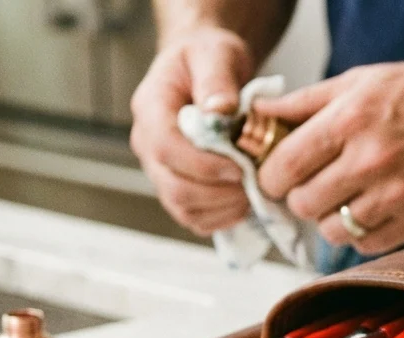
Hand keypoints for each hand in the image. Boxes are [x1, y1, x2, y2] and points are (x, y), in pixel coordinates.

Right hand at [130, 27, 252, 236]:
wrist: (204, 70)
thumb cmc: (208, 58)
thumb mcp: (215, 54)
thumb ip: (217, 79)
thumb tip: (220, 110)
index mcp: (151, 109)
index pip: (166, 148)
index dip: (203, 165)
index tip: (240, 167)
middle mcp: (148, 144)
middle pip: (173, 187)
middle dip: (219, 192)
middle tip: (255, 183)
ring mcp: (160, 169)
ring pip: (183, 207)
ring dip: (223, 207)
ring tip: (254, 191)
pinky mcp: (177, 187)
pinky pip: (194, 217)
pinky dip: (221, 217)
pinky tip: (246, 201)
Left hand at [253, 59, 403, 254]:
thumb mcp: (361, 81)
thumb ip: (305, 102)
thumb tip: (258, 116)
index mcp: (350, 120)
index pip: (283, 166)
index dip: (271, 175)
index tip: (278, 174)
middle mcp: (370, 160)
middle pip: (303, 203)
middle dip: (300, 196)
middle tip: (313, 183)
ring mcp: (395, 196)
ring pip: (331, 230)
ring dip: (329, 217)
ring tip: (344, 196)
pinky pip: (366, 244)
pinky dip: (360, 232)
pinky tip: (370, 209)